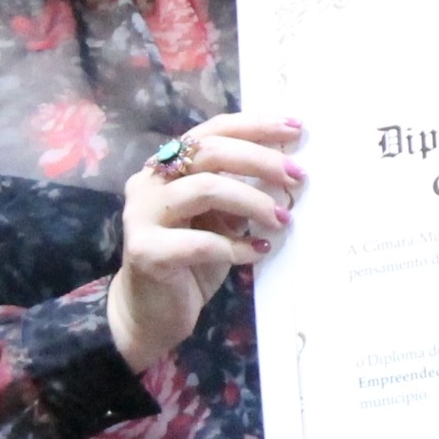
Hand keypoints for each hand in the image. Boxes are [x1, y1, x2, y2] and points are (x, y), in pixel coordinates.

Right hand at [111, 111, 302, 370]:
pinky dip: (236, 246)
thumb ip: (240, 191)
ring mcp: (141, 214)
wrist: (152, 312)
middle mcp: (149, 181)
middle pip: (210, 152)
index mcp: (168, 164)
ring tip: (282, 219)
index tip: (295, 129)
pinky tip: (257, 251)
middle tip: (297, 177)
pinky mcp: (145, 251)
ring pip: (205, 188)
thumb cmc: (191, 261)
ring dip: (252, 202)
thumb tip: (288, 170)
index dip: (255, 126)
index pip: (212, 130)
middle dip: (260, 160)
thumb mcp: (220, 218)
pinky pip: (201, 242)